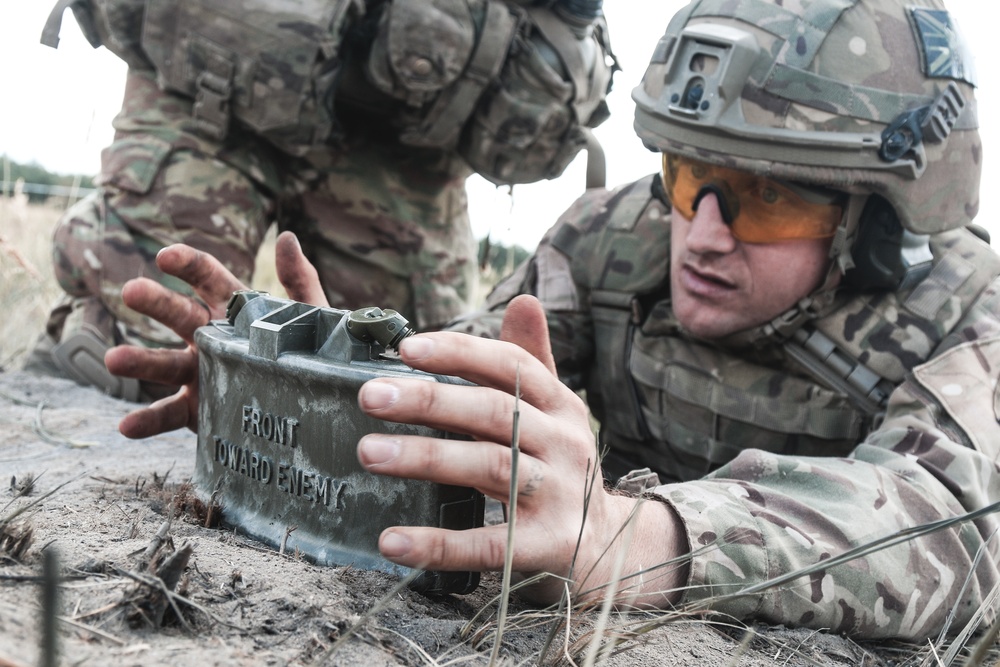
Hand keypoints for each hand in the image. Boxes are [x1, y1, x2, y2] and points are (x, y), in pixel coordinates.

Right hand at [105, 232, 326, 436]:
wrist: (310, 407)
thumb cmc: (307, 353)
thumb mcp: (311, 318)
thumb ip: (300, 281)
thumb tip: (286, 238)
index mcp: (234, 309)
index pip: (208, 279)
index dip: (188, 265)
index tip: (166, 256)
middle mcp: (209, 337)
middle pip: (178, 315)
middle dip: (155, 303)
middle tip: (131, 291)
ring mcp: (199, 373)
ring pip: (164, 364)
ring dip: (139, 361)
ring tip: (113, 360)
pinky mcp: (197, 409)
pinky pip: (168, 414)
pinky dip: (147, 421)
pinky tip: (126, 426)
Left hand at [356, 295, 686, 605]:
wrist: (609, 544)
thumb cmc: (562, 467)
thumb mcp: (555, 412)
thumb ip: (531, 361)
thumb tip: (522, 300)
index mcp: (560, 405)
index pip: (510, 366)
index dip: (459, 352)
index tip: (406, 347)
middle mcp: (563, 443)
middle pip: (494, 412)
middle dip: (429, 400)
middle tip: (369, 396)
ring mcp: (558, 495)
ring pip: (490, 467)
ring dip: (426, 458)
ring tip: (368, 453)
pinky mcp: (548, 546)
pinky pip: (489, 544)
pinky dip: (439, 543)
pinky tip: (393, 540)